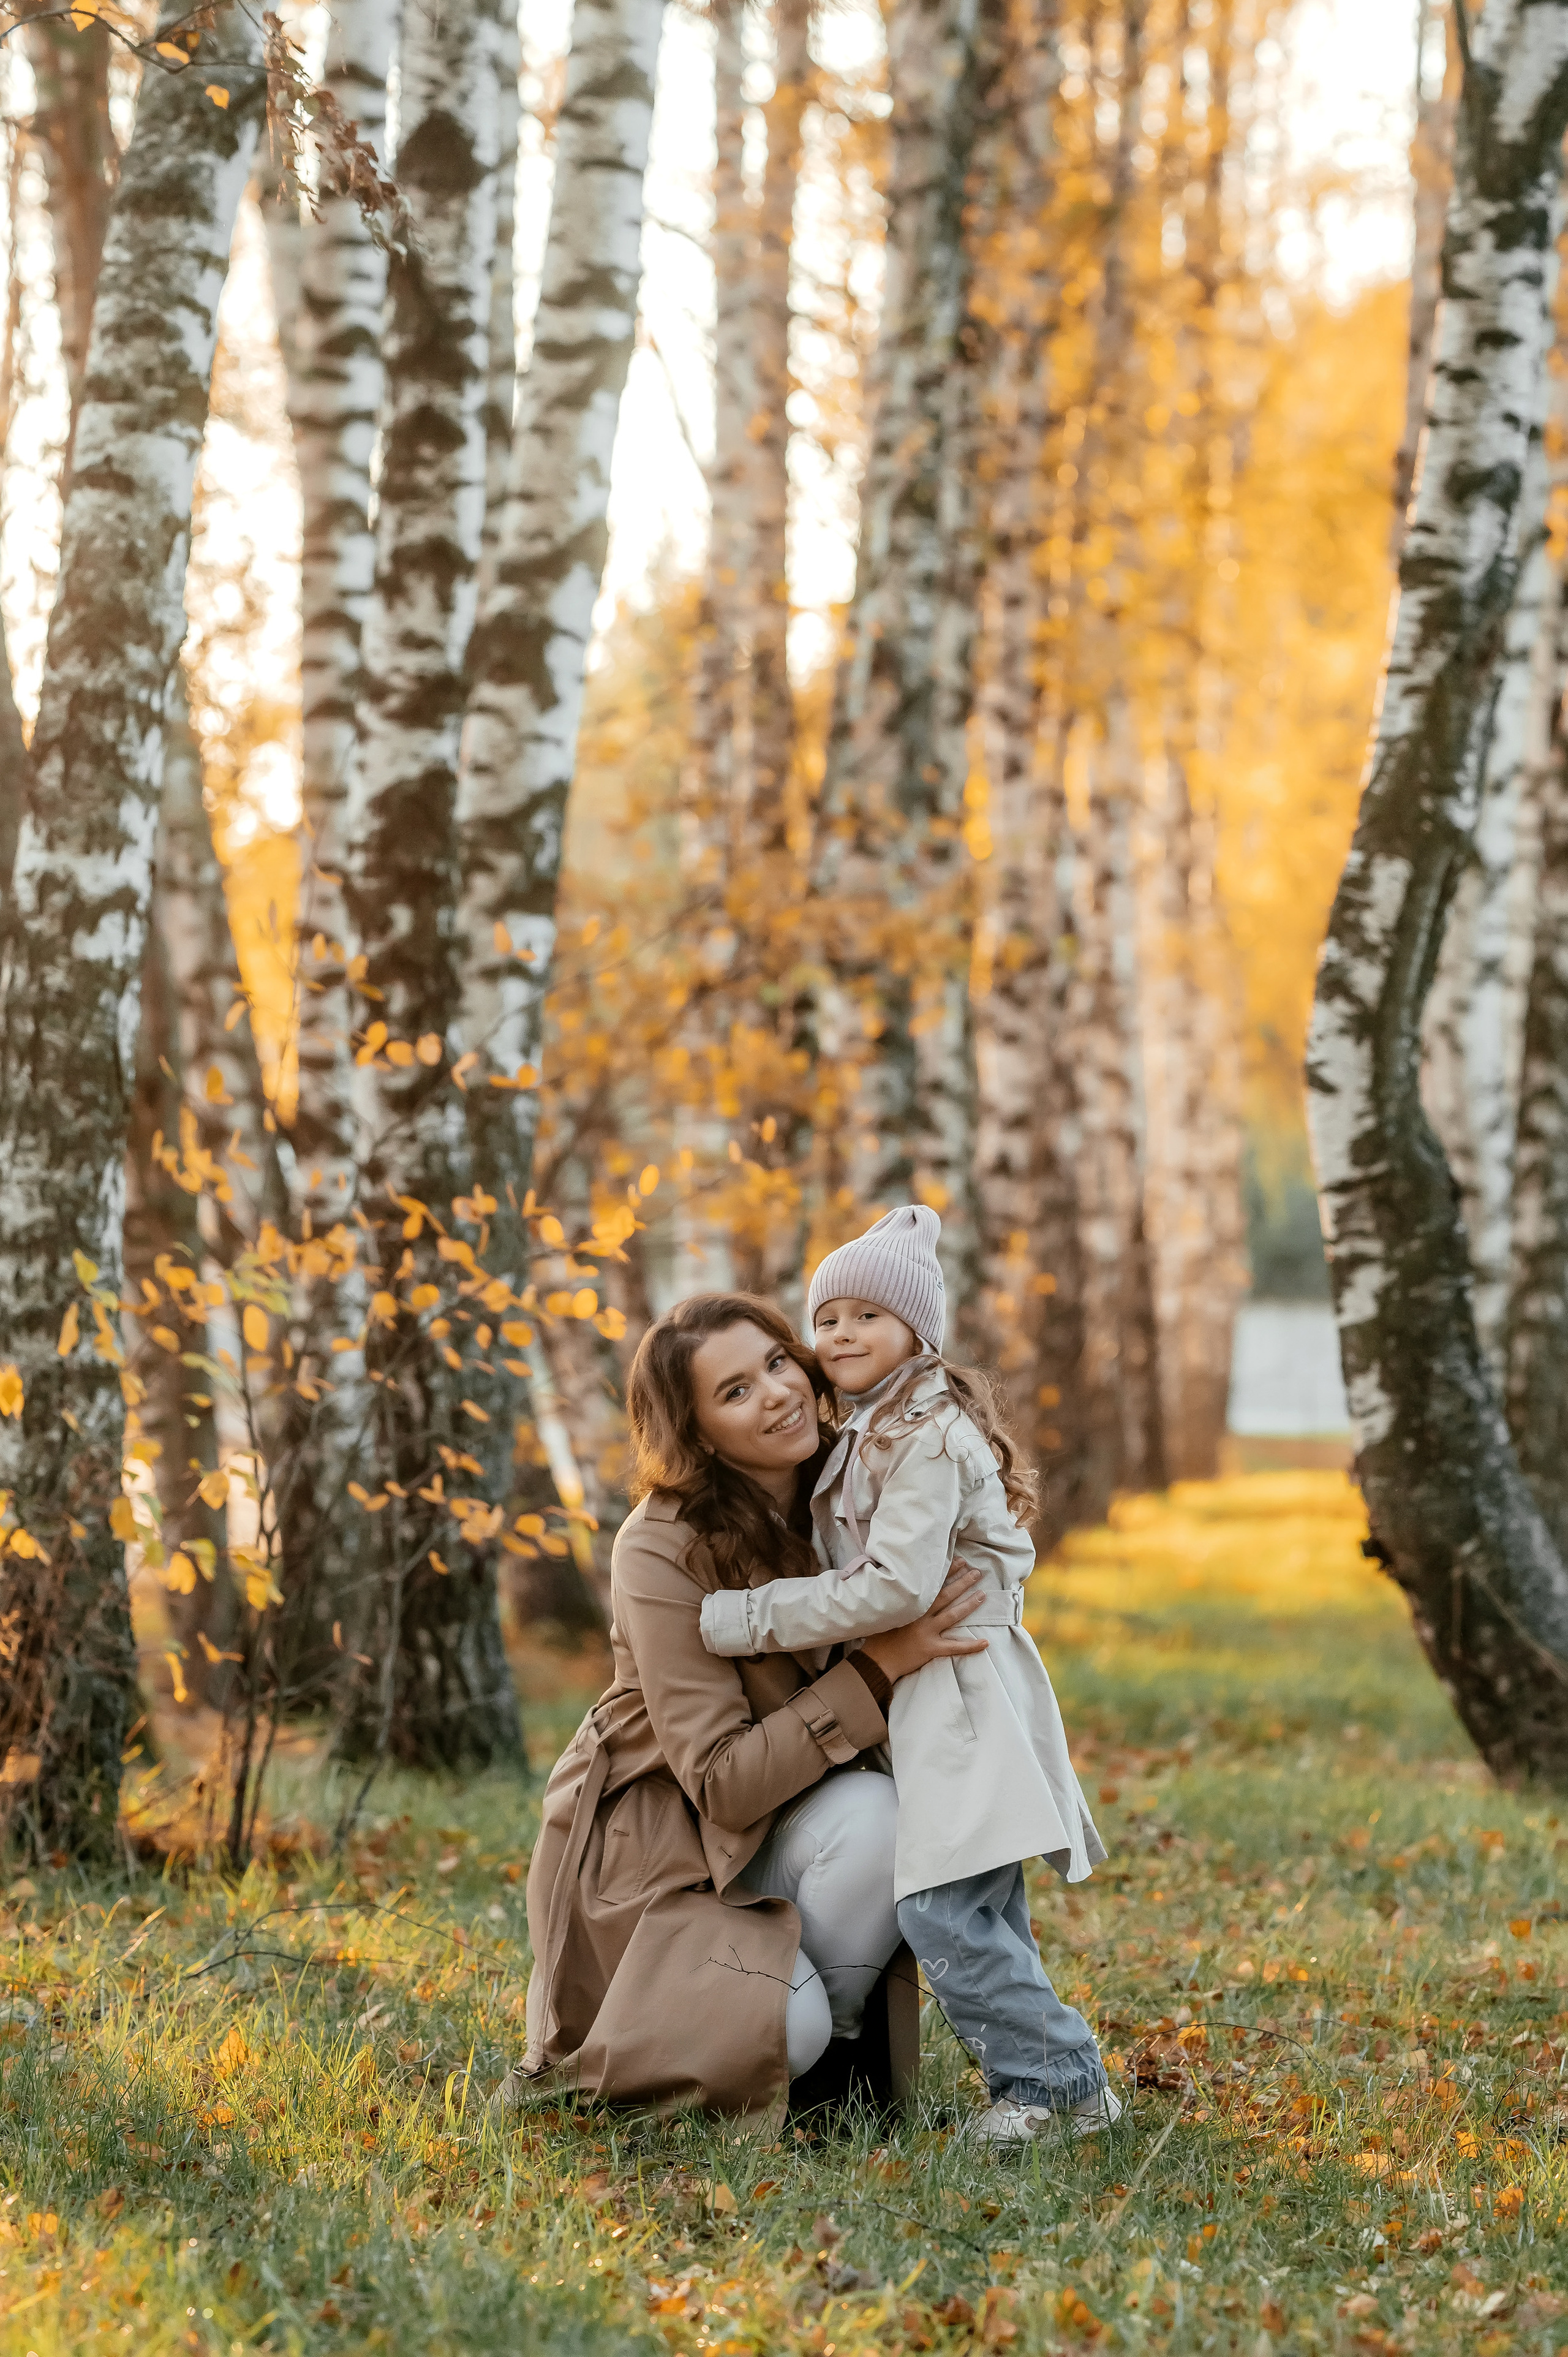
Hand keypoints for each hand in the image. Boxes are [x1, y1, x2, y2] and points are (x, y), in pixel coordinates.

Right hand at [860, 1564, 988, 1684]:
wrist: (877, 1659)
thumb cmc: (879, 1634)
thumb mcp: (887, 1610)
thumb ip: (899, 1598)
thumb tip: (906, 1582)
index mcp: (911, 1604)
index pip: (933, 1584)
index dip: (947, 1572)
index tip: (959, 1561)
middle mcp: (921, 1616)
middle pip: (946, 1596)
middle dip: (962, 1583)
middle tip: (976, 1573)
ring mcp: (928, 1633)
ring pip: (953, 1616)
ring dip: (969, 1605)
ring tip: (983, 1595)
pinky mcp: (932, 1649)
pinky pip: (955, 1647)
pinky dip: (971, 1646)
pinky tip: (985, 1642)